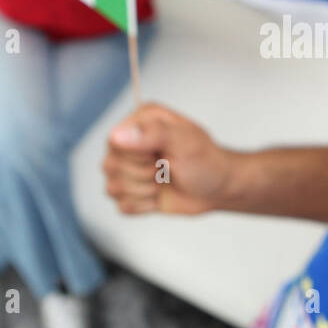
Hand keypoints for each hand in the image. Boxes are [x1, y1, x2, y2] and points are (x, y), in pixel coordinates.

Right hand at [103, 103, 233, 214]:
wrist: (218, 188)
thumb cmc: (206, 160)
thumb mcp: (186, 141)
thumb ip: (153, 133)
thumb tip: (116, 136)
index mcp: (140, 121)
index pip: (114, 141)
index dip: (137, 156)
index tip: (161, 155)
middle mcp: (129, 142)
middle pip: (109, 166)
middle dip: (143, 175)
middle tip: (166, 169)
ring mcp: (127, 168)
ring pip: (111, 188)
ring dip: (143, 191)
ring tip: (162, 182)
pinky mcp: (131, 192)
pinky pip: (121, 206)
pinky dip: (143, 206)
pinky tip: (158, 197)